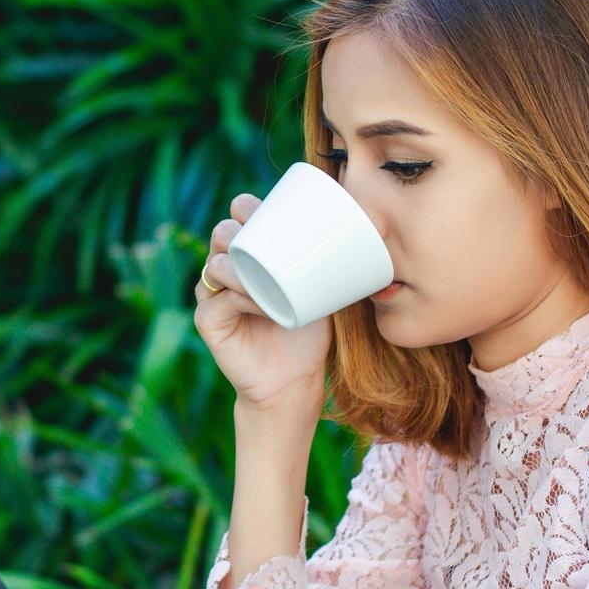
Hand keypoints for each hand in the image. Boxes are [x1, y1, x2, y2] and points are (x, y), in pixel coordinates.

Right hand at [194, 194, 331, 411]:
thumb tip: (378, 229)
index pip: (238, 219)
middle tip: (262, 237)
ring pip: (214, 266)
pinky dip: (236, 298)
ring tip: (263, 276)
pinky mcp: (209, 323)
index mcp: (250, 256)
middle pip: (221, 235)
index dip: (246, 206)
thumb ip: (333, 263)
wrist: (294, 381)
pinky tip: (256, 301)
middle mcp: (227, 273)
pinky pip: (215, 302)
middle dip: (238, 229)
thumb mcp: (322, 290)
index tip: (267, 206)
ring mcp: (214, 297)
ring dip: (237, 265)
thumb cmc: (308, 334)